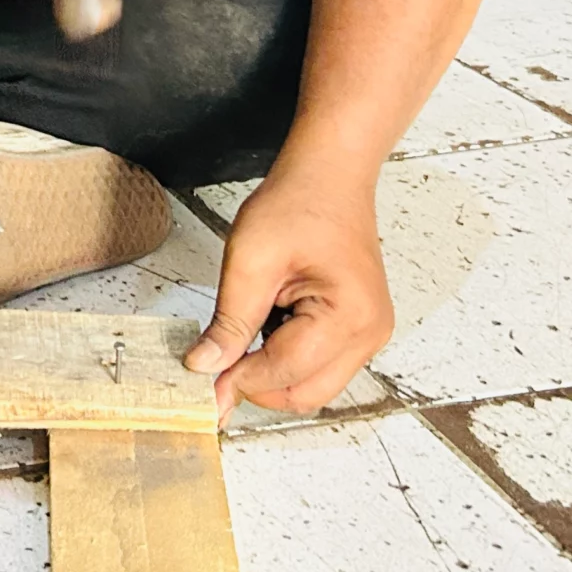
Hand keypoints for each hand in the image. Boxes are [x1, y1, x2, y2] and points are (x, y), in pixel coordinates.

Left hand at [185, 168, 392, 416]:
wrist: (328, 177)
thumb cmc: (297, 204)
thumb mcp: (248, 260)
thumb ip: (229, 321)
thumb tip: (205, 367)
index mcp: (348, 315)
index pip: (286, 372)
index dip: (240, 380)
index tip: (202, 382)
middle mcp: (369, 333)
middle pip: (305, 394)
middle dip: (258, 385)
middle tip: (216, 362)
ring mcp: (369, 334)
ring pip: (313, 386)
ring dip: (273, 373)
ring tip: (249, 328)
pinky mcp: (360, 330)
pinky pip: (320, 366)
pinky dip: (288, 360)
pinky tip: (270, 324)